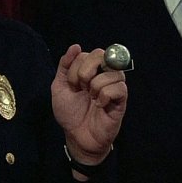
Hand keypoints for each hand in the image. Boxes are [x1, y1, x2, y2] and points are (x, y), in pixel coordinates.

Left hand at [51, 44, 126, 169]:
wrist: (76, 137)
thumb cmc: (70, 113)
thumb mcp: (60, 87)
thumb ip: (65, 65)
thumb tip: (75, 46)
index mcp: (90, 70)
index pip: (89, 53)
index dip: (77, 66)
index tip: (73, 84)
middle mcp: (104, 75)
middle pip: (102, 55)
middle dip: (86, 70)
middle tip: (81, 87)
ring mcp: (114, 87)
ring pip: (111, 72)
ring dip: (95, 86)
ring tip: (92, 99)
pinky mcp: (121, 101)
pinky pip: (119, 88)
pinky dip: (105, 96)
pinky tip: (99, 105)